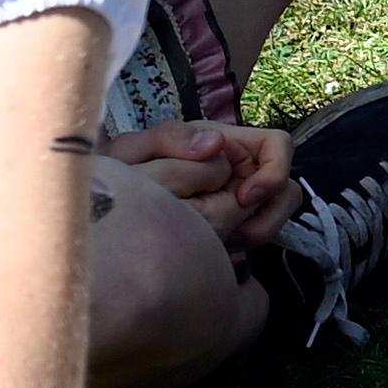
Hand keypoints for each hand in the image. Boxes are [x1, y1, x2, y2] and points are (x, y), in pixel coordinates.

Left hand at [106, 122, 300, 250]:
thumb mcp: (137, 148)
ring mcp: (239, 201)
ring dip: (256, 230)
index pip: (277, 146)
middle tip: (232, 231)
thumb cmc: (118, 173)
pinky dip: (244, 243)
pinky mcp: (235, 227)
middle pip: (284, 189)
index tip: (245, 197)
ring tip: (222, 241)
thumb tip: (217, 144)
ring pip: (276, 215)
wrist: (102, 213)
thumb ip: (174, 138)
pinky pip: (257, 234)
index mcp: (224, 144)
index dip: (272, 171)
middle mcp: (238, 170)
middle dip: (266, 214)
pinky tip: (217, 248)